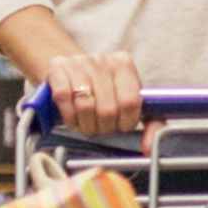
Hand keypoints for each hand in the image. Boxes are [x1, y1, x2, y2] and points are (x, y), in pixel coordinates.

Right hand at [3, 17, 141, 124]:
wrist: (70, 71)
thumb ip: (150, 124)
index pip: (130, 102)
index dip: (125, 122)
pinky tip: (73, 117)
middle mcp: (102, 60)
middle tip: (102, 128)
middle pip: (107, 109)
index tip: (121, 126)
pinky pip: (64, 99)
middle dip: (104, 128)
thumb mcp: (131, 102)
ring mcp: (79, 62)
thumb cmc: (105, 91)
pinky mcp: (57, 69)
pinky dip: (69, 116)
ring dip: (86, 125)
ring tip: (88, 124)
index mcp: (124, 64)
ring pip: (85, 106)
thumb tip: (150, 147)